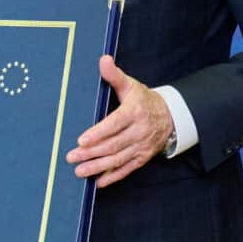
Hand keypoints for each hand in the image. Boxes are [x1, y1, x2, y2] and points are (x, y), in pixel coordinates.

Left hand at [69, 55, 174, 187]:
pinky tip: (98, 182)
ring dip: (98, 167)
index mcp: (134, 112)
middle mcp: (139, 131)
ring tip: (79, 171)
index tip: (81, 140)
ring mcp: (141, 146)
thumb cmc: (143, 100)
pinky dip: (113, 176)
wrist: (170, 116)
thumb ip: (114, 75)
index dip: (98, 133)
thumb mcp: (130, 85)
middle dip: (91, 153)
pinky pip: (128, 169)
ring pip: (118, 159)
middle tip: (72, 157)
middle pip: (113, 145)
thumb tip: (103, 59)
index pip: (115, 124)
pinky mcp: (142, 157)